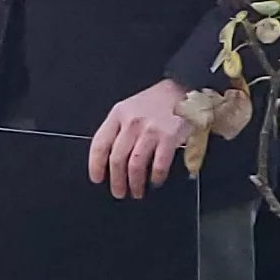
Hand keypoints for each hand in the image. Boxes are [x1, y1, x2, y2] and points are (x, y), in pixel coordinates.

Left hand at [87, 78, 191, 199]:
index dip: (96, 165)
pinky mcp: (169, 137)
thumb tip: (108, 158)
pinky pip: (158, 165)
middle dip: (116, 181)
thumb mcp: (129, 108)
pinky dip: (155, 177)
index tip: (97, 178)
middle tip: (118, 192)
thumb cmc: (155, 101)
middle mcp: (132, 122)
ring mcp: (151, 130)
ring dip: (134, 183)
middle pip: (117, 159)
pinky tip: (155, 181)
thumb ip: (118, 129)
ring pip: (135, 165)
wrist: (183, 88)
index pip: (100, 144)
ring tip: (136, 191)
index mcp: (118, 114)